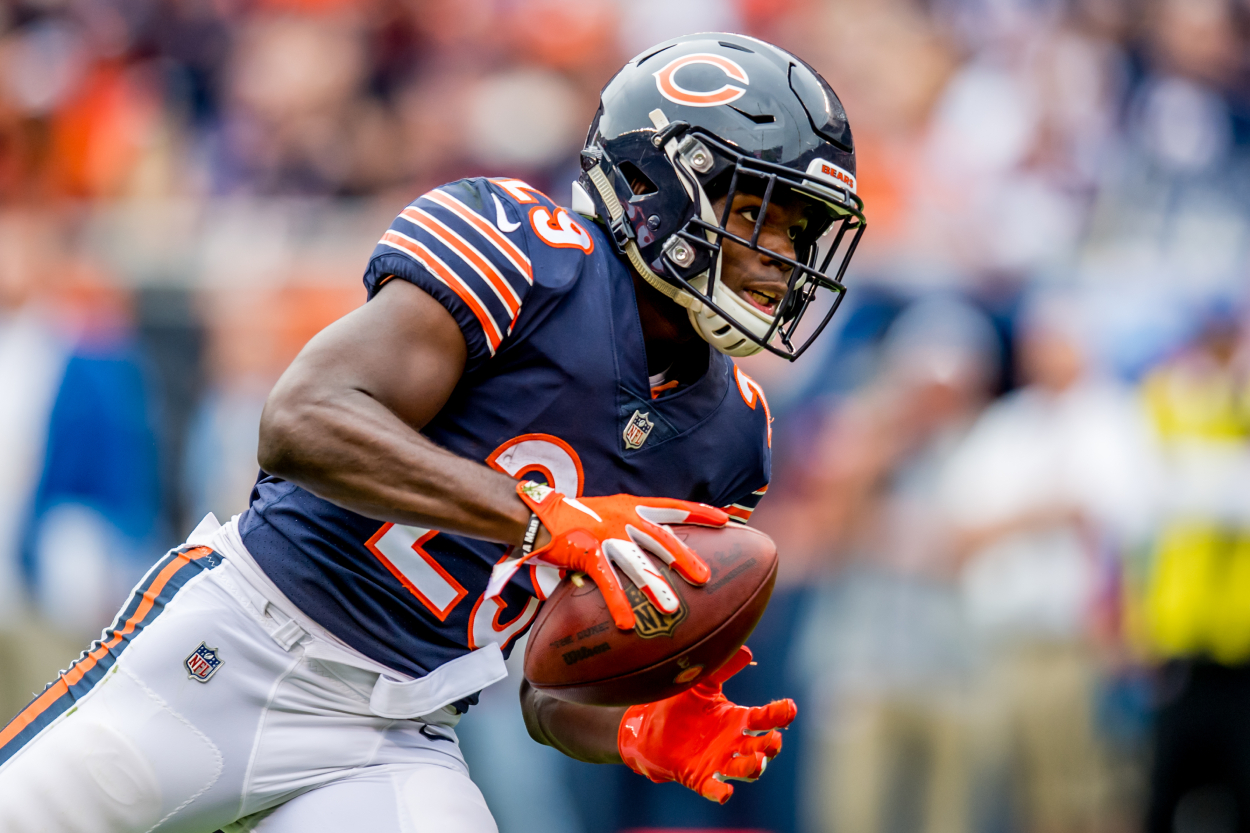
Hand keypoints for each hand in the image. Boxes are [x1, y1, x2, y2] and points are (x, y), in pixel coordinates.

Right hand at [486, 481, 726, 628]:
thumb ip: (629, 531)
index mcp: (631, 507)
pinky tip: (626, 623)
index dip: (698, 513)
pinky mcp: (587, 551)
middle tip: (705, 577)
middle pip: (661, 537)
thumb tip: (649, 554)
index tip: (725, 520)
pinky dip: (618, 602)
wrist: (538, 511)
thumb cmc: (574, 517)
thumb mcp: (607, 515)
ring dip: (655, 585)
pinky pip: (606, 580)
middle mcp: (623, 517)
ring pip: (637, 561)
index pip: (671, 507)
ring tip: (671, 608)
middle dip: (684, 557)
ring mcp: (605, 534)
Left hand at [617, 646, 796, 802]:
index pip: (764, 718)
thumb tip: (746, 652)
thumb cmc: (681, 704)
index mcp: (737, 719)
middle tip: (774, 740)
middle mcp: (733, 743)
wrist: (649, 727)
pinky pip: (713, 787)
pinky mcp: (699, 777)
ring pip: (743, 769)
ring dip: (752, 767)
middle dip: (770, 745)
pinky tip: (725, 793)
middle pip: (759, 747)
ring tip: (757, 761)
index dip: (779, 714)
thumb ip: (723, 669)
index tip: (789, 708)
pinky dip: (720, 791)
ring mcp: (718, 761)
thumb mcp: (702, 683)